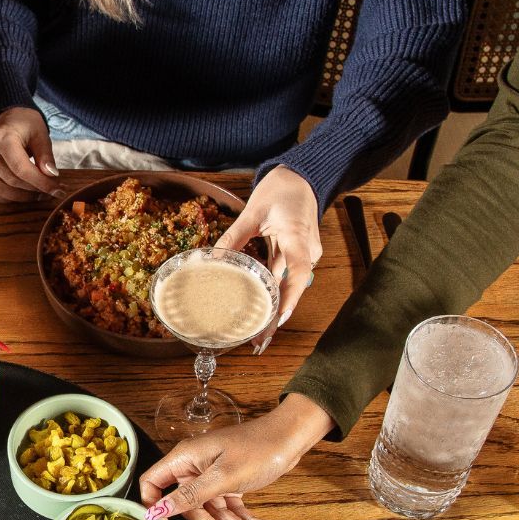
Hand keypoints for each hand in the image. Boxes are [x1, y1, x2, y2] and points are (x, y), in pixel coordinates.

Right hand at [0, 106, 58, 202]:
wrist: (8, 118)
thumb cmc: (25, 124)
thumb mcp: (40, 133)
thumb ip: (45, 155)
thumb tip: (51, 175)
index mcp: (1, 137)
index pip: (21, 168)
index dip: (40, 183)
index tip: (57, 190)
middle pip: (11, 180)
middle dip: (34, 190)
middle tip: (52, 191)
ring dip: (21, 197)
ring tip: (39, 193)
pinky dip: (7, 197)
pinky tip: (22, 193)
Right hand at [139, 395, 334, 519]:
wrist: (290, 437)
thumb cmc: (258, 448)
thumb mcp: (223, 477)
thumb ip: (190, 496)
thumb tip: (156, 511)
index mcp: (185, 460)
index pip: (153, 484)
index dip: (155, 507)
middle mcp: (195, 468)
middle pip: (191, 508)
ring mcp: (212, 476)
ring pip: (215, 512)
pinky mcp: (229, 483)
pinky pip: (231, 508)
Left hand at [215, 166, 322, 334]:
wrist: (301, 177)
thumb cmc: (281, 190)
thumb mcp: (253, 211)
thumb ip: (234, 236)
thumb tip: (212, 258)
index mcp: (299, 239)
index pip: (297, 273)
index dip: (288, 298)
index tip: (277, 318)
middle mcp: (306, 252)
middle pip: (291, 289)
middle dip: (275, 317)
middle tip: (258, 341)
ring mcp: (302, 255)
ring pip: (287, 286)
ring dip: (273, 310)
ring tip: (257, 335)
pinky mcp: (295, 255)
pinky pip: (284, 278)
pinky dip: (272, 295)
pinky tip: (259, 311)